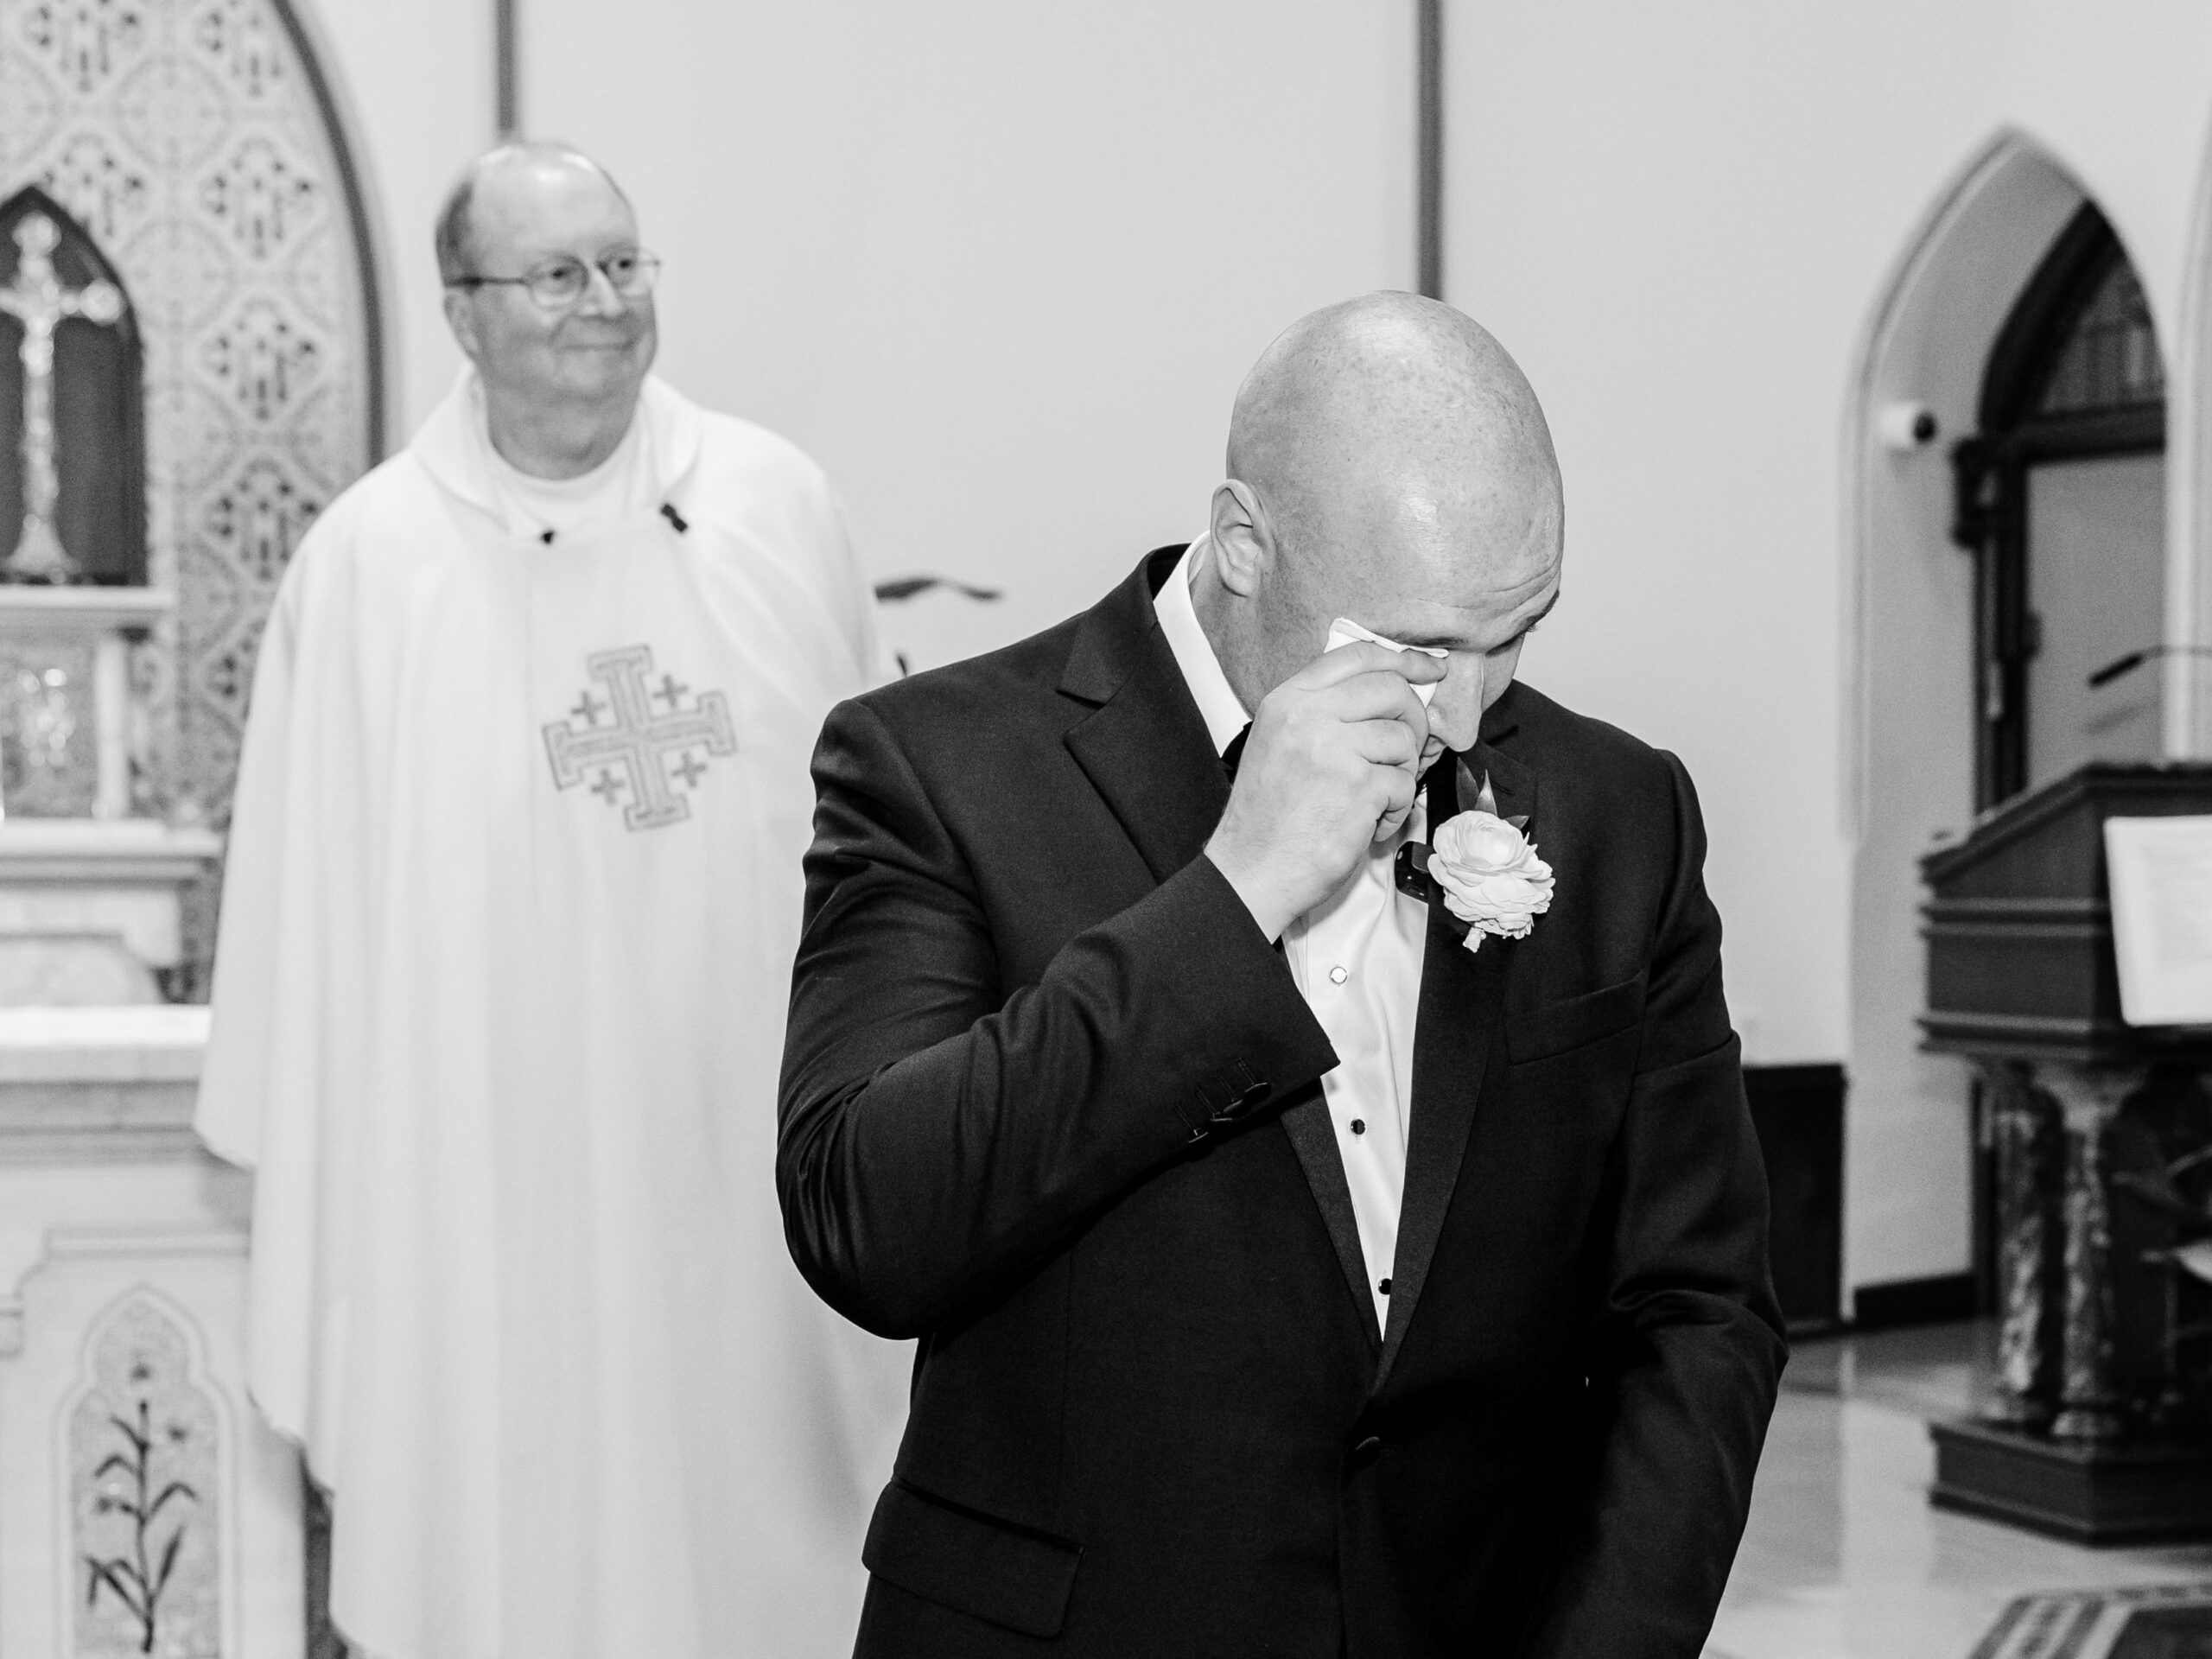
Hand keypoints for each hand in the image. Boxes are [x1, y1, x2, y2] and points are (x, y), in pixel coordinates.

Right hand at [1205, 641, 1441, 939]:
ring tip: (1374, 799)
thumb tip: (1389, 691)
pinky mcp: (1359, 786)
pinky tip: (1370, 824)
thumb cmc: (1270, 817)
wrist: (1254, 870)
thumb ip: (1323, 711)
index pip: (1356, 656)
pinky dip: (1396, 810)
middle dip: (1412, 720)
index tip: (1429, 671)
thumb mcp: (1280, 742)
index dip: (1402, 659)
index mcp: (1287, 700)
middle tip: (1405, 751)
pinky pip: (1405, 783)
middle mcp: (1309, 716)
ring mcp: (1334, 749)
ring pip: (1403, 739)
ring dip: (1401, 773)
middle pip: (1391, 690)